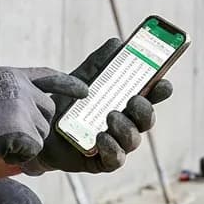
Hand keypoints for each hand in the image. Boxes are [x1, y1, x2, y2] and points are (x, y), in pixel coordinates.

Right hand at [0, 67, 87, 172]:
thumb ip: (9, 94)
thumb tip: (31, 108)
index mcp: (10, 75)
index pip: (47, 76)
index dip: (68, 84)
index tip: (85, 92)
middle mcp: (20, 87)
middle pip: (47, 110)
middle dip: (35, 126)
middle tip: (8, 133)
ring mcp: (22, 107)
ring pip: (41, 132)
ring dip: (25, 142)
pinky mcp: (21, 129)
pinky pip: (34, 149)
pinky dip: (19, 154)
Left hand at [21, 37, 173, 174]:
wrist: (39, 128)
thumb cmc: (66, 103)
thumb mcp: (81, 78)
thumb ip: (99, 61)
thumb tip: (117, 42)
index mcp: (125, 102)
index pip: (151, 96)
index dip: (161, 91)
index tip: (163, 83)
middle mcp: (126, 123)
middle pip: (147, 119)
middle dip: (145, 109)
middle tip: (134, 99)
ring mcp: (116, 143)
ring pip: (133, 139)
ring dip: (126, 127)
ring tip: (110, 116)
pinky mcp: (102, 161)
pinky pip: (116, 159)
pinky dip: (112, 148)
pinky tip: (101, 137)